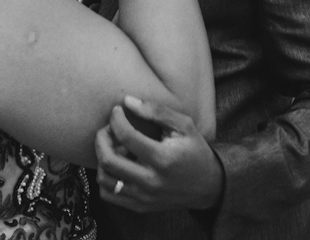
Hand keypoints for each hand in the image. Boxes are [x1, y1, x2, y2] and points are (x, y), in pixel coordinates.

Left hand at [95, 96, 223, 212]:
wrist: (208, 186)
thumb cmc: (195, 151)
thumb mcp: (184, 125)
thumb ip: (156, 111)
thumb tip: (127, 101)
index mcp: (163, 159)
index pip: (126, 136)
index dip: (116, 118)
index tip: (118, 110)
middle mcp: (150, 181)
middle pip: (108, 160)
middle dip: (101, 138)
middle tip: (108, 128)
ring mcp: (143, 197)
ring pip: (104, 179)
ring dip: (102, 158)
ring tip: (114, 147)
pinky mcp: (139, 206)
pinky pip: (109, 195)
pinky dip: (107, 177)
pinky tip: (118, 165)